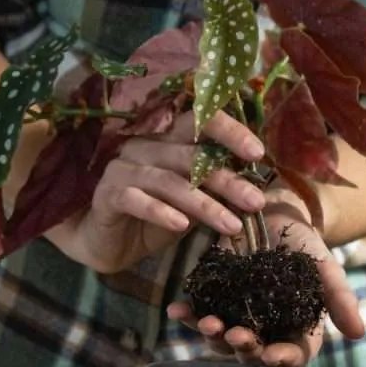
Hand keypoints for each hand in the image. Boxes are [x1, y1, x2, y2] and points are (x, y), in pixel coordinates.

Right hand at [64, 110, 266, 273]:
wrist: (108, 244)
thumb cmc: (154, 218)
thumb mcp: (190, 203)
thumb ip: (213, 189)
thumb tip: (256, 187)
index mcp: (167, 140)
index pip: (199, 121)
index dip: (229, 132)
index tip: (258, 154)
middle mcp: (144, 146)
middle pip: (189, 155)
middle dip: (226, 179)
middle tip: (256, 201)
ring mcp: (123, 168)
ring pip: (168, 181)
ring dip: (204, 204)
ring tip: (232, 226)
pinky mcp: (107, 195)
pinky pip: (136, 200)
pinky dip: (160, 212)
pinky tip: (181, 227)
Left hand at [167, 190, 365, 366]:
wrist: (271, 212)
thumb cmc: (304, 243)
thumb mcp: (325, 266)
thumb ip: (340, 298)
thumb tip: (360, 333)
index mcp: (296, 329)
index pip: (293, 356)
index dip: (283, 360)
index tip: (272, 355)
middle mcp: (265, 330)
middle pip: (253, 353)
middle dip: (243, 348)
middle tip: (236, 335)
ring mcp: (236, 316)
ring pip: (222, 339)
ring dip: (212, 335)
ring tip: (205, 322)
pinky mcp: (213, 299)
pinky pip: (198, 313)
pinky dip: (186, 315)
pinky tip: (176, 310)